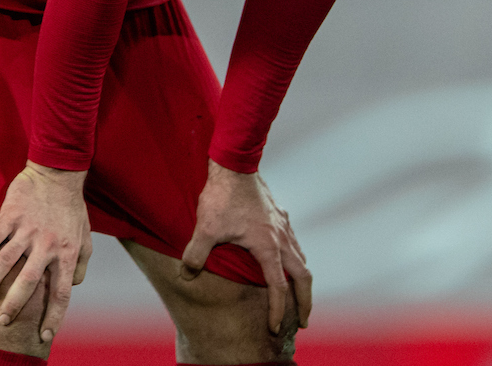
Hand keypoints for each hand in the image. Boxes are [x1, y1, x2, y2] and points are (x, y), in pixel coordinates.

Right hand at [0, 162, 92, 341]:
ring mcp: (28, 230)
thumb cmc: (72, 209)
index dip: (54, 317)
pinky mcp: (11, 216)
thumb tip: (73, 286)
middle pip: (28, 283)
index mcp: (67, 253)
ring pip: (5, 263)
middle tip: (3, 321)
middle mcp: (47, 245)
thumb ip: (80, 264)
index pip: (61, 292)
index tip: (45, 336)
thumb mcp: (85, 238)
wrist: (58, 174)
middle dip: (13, 306)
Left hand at [180, 159, 311, 333]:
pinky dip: (296, 259)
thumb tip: (186, 275)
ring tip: (299, 295)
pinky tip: (287, 260)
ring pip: (301, 258)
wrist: (235, 164)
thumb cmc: (221, 197)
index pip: (278, 288)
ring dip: (302, 281)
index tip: (274, 328)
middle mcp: (281, 238)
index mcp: (267, 247)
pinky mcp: (280, 214)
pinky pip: (294, 243)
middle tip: (302, 321)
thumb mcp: (205, 229)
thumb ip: (195, 255)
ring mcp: (283, 225)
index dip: (277, 311)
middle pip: (303, 277)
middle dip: (304, 302)